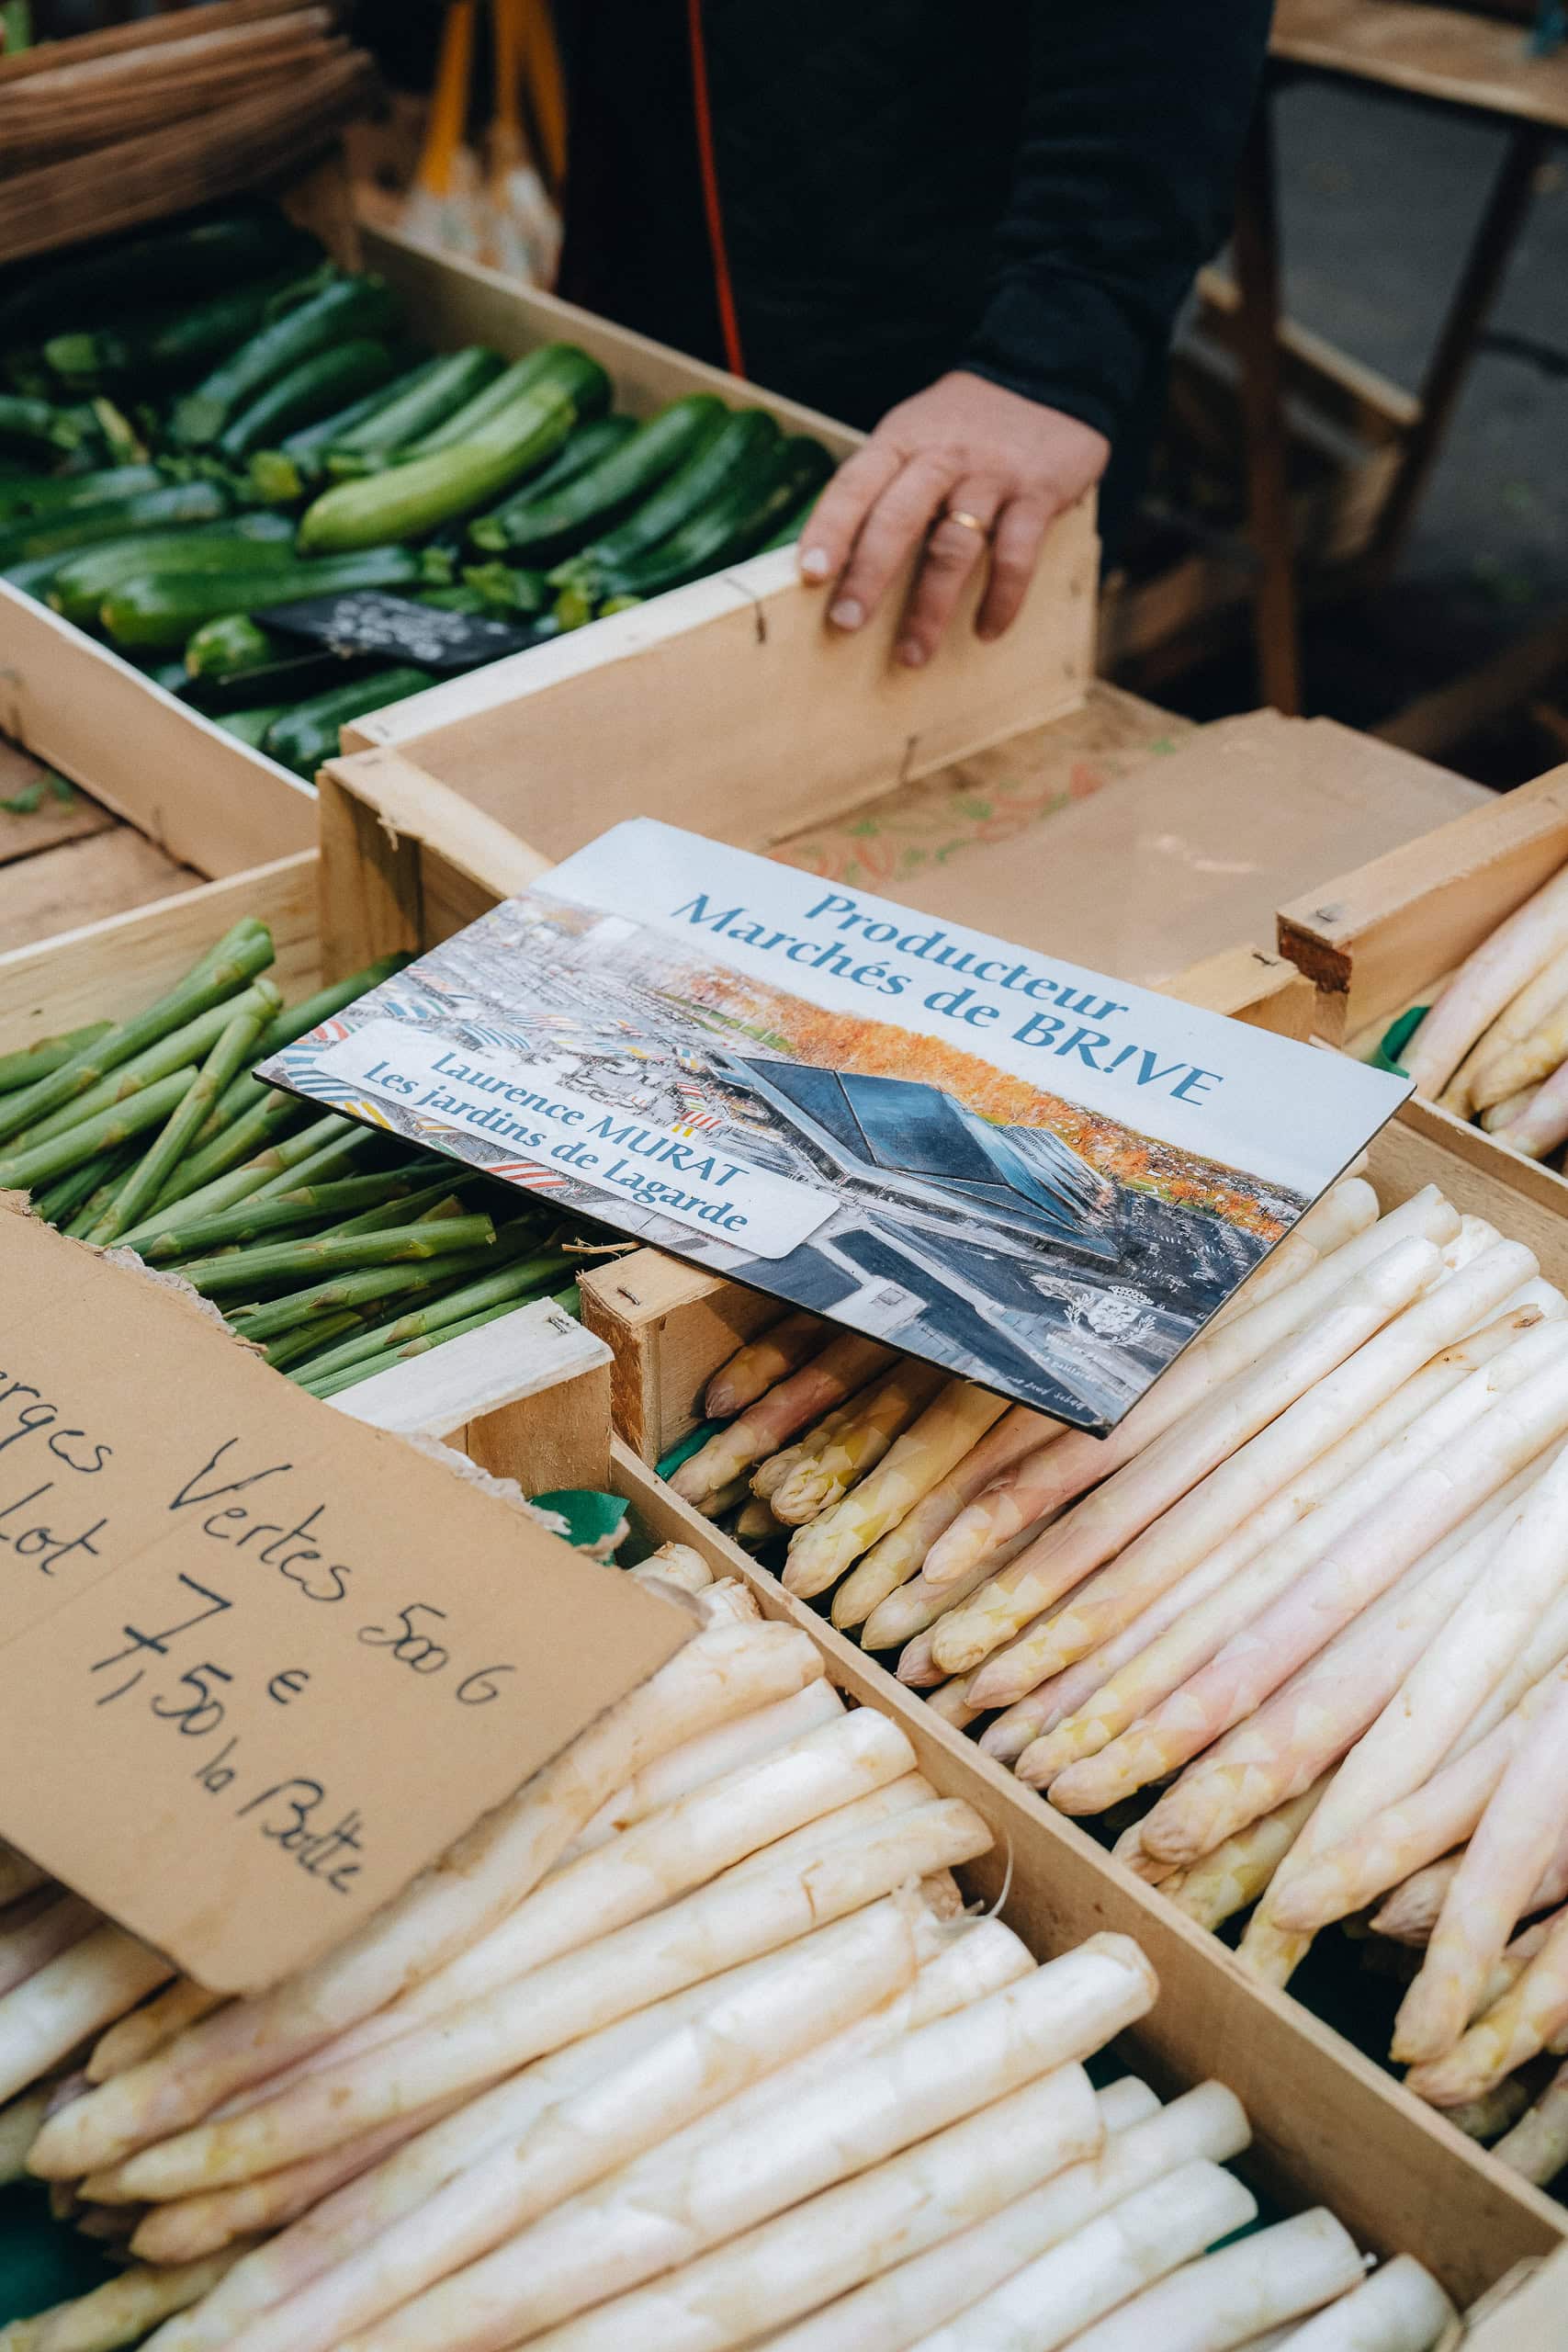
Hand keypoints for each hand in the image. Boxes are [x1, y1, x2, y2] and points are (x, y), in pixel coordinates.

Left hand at [798, 371, 1107, 664]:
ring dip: (930, 607)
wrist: (1046, 375)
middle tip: (846, 624)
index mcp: (900, 442)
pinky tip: (986, 630)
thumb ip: (882, 487)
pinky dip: (1001, 598)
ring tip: (911, 654)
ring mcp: (991, 476)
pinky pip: (1015, 555)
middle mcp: (942, 456)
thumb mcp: (914, 434)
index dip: (830, 530)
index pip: (855, 485)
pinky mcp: (1037, 494)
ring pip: (954, 546)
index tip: (809, 574)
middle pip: (898, 517)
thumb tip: (833, 562)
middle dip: (869, 574)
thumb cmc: (963, 427)